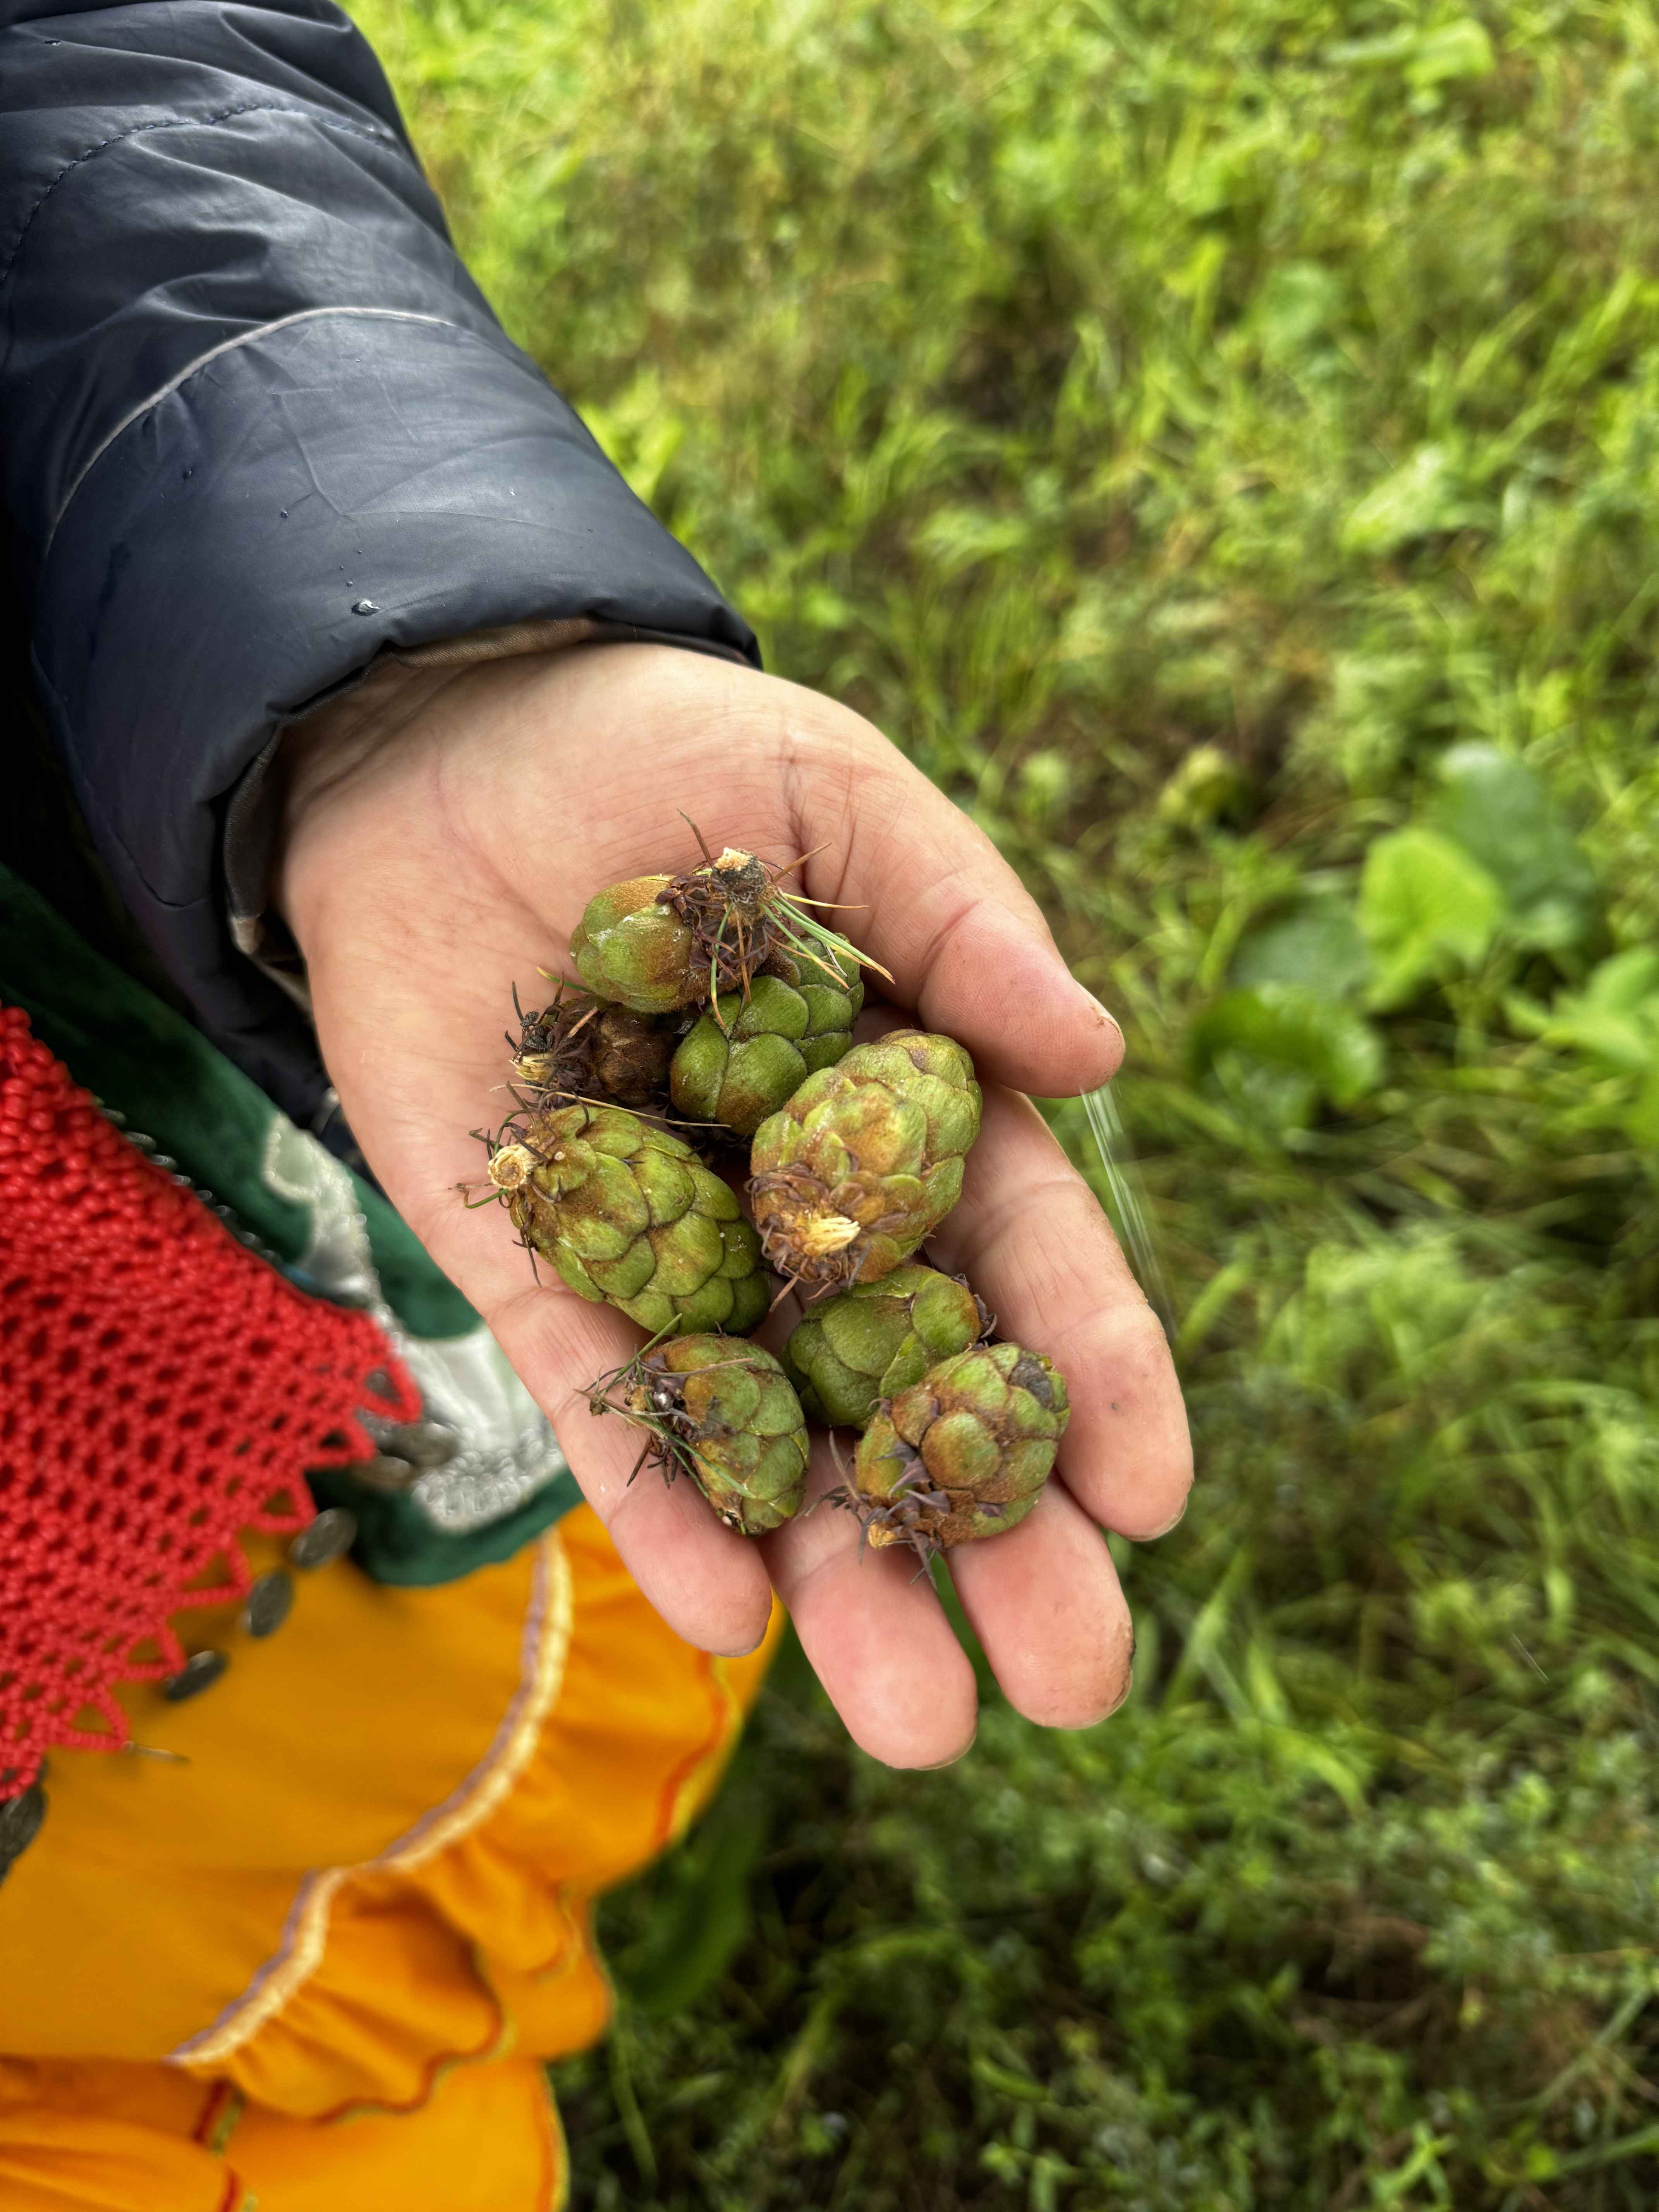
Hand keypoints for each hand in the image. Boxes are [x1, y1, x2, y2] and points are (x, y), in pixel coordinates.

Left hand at [278, 643, 1190, 1765]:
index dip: (1087, 1371)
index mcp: (904, 1104)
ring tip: (917, 1722)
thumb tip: (1101, 1059)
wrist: (442, 740)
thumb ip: (964, 925)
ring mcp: (671, 1247)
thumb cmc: (668, 753)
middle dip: (992, 1535)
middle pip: (910, 1392)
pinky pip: (603, 1397)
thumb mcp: (840, 803)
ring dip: (839, 1576)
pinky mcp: (534, 1260)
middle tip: (1074, 1679)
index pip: (1019, 1256)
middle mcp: (799, 1206)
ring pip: (773, 1436)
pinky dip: (660, 1497)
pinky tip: (723, 1614)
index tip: (1151, 1492)